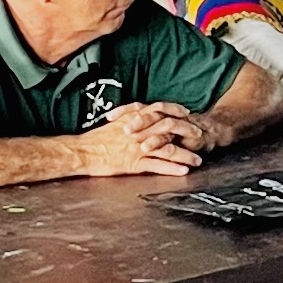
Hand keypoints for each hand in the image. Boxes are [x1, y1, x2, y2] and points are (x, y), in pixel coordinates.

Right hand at [75, 103, 205, 176]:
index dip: (175, 112)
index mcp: (134, 119)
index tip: (186, 114)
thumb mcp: (114, 123)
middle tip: (200, 135)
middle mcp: (139, 132)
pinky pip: (157, 166)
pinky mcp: (134, 164)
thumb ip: (129, 118)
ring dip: (185, 155)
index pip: (160, 111)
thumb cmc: (95, 139)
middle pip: (169, 129)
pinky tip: (183, 171)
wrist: (83, 151)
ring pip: (167, 149)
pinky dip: (172, 168)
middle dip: (187, 132)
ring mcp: (138, 148)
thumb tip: (139, 115)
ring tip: (197, 160)